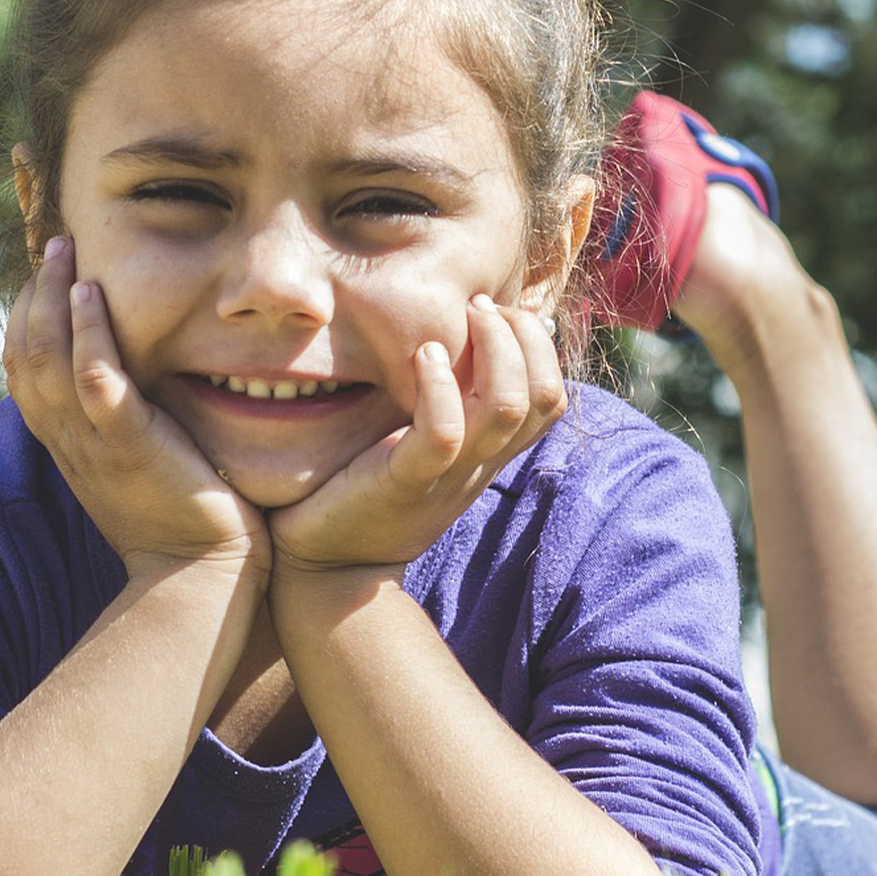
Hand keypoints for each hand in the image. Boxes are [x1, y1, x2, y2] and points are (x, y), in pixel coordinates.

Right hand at [3, 237, 268, 580]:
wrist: (199, 576)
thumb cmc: (179, 517)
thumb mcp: (136, 462)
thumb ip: (124, 421)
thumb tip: (136, 376)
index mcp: (65, 443)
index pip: (22, 369)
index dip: (25, 316)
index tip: (46, 273)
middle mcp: (67, 440)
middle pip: (24, 353)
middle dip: (34, 292)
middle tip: (55, 245)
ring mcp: (93, 443)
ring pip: (48, 358)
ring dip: (52, 297)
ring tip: (66, 251)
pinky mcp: (129, 445)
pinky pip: (96, 380)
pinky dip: (88, 333)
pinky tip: (92, 294)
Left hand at [267, 294, 566, 579]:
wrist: (325, 570)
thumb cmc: (363, 493)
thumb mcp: (419, 449)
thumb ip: (443, 407)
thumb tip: (453, 345)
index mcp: (486, 456)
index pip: (551, 400)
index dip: (540, 348)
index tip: (498, 313)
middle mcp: (478, 466)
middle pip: (544, 398)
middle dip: (525, 337)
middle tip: (480, 305)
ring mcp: (445, 476)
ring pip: (505, 409)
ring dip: (492, 348)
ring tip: (463, 316)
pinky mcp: (403, 483)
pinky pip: (442, 434)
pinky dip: (438, 386)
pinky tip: (421, 354)